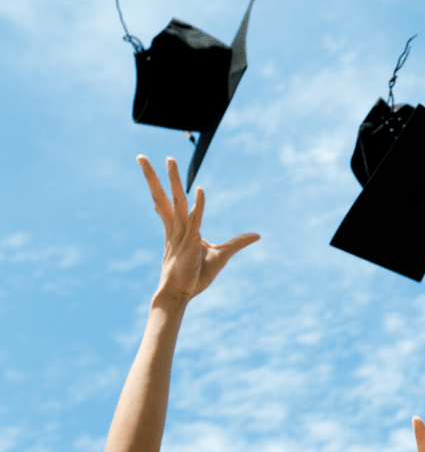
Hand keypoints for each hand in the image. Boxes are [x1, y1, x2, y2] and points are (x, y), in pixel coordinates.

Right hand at [137, 155, 259, 305]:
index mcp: (176, 229)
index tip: (153, 173)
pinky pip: (195, 220)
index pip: (165, 204)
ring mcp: (181, 234)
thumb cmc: (196, 277)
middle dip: (153, 176)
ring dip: (174, 180)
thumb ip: (237, 242)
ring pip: (176, 201)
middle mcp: (175, 228)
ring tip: (169, 160)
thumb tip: (257, 236)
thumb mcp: (222, 255)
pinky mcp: (190, 243)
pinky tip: (201, 190)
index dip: (159, 188)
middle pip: (162, 197)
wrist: (181, 295)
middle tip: (141, 156)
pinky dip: (199, 205)